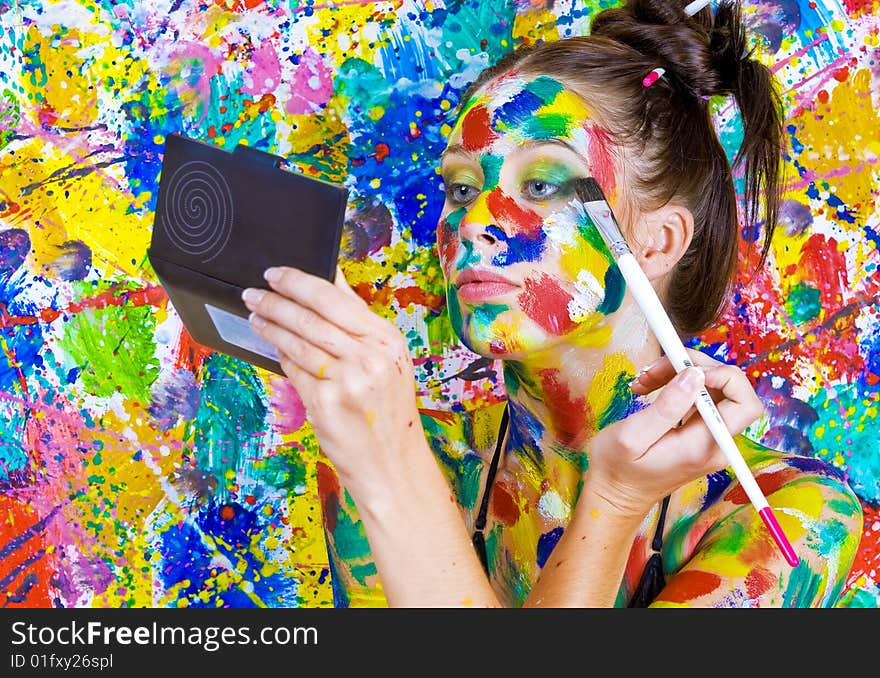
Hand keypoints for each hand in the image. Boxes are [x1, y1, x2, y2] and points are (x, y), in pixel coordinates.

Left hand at [241, 265, 427, 501]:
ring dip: (271, 326)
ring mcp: (347, 380)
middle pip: (313, 317)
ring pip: (298, 342)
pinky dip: (281, 357)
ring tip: (255, 316)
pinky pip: (294, 371)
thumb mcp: (389, 361)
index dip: (301, 282)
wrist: (393, 465)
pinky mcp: (325, 403)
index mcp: (388, 340)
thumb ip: (359, 322)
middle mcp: (370, 357)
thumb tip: (332, 280)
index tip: (278, 274)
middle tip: (253, 292)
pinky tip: (273, 349)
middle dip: (278, 300)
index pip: (336, 299)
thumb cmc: (387, 412)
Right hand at [583, 348, 764, 516]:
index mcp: (704, 447)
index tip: (684, 369)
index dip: (721, 375)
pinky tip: (652, 388)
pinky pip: (701, 399)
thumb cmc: (617, 470)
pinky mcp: (700, 435)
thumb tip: (696, 375)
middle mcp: (716, 444)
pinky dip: (679, 385)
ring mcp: (710, 440)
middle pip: (730, 389)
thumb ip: (667, 406)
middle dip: (694, 369)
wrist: (615, 497)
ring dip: (682, 374)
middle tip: (656, 368)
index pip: (744, 402)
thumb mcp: (632, 436)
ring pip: (714, 389)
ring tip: (647, 380)